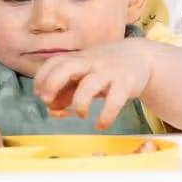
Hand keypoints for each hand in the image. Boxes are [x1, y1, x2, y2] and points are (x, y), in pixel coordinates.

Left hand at [32, 41, 153, 129]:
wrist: (141, 57)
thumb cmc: (105, 68)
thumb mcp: (84, 75)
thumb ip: (66, 90)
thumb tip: (51, 108)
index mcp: (78, 59)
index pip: (54, 62)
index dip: (42, 77)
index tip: (39, 93)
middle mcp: (90, 62)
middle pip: (66, 67)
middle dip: (52, 83)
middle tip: (46, 101)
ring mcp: (108, 72)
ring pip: (89, 84)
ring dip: (79, 103)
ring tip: (81, 114)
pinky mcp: (125, 83)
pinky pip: (114, 100)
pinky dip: (105, 116)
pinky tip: (100, 124)